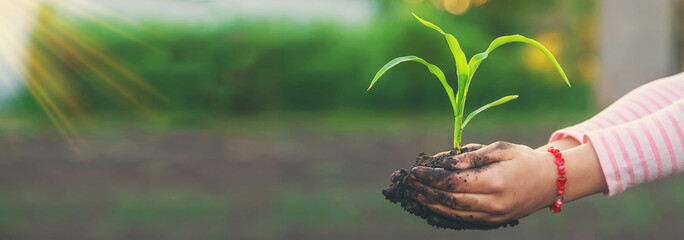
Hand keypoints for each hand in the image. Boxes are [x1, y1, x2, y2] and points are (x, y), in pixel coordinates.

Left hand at [406, 141, 606, 224]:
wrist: (550, 182)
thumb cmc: (523, 159)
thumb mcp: (500, 149)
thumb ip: (472, 156)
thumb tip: (446, 163)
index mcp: (495, 181)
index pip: (453, 182)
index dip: (431, 178)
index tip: (415, 170)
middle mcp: (493, 203)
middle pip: (450, 200)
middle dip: (426, 192)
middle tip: (410, 183)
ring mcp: (493, 217)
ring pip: (454, 214)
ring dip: (431, 205)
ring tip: (414, 195)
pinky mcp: (493, 223)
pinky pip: (464, 221)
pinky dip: (444, 215)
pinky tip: (430, 207)